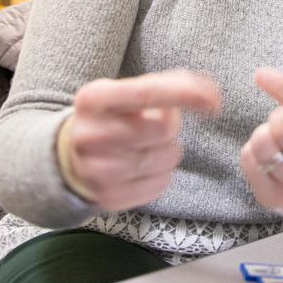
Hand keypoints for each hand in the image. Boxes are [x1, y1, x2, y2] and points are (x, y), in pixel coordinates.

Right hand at [61, 70, 219, 210]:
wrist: (69, 156)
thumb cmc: (112, 117)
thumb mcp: (127, 91)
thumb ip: (168, 84)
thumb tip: (210, 93)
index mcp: (93, 98)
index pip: (147, 92)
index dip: (185, 94)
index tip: (214, 101)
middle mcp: (89, 134)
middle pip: (162, 128)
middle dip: (171, 125)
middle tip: (156, 124)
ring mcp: (95, 170)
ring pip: (165, 158)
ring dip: (169, 150)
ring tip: (149, 145)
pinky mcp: (107, 198)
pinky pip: (160, 185)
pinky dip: (162, 173)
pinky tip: (145, 166)